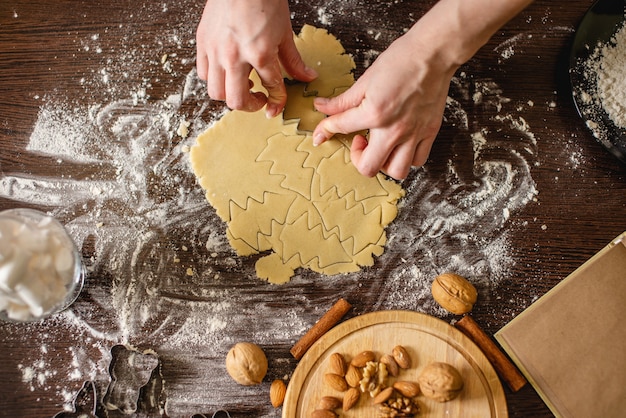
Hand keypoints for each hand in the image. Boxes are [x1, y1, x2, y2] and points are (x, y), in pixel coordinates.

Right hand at [196, 0, 316, 116]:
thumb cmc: (264, 0)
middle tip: (258, 99)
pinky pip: (203, 73)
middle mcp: (234, 56)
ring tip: (241, 84)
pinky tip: (226, 72)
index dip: (277, 100)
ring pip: (216, 92)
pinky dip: (214, 79)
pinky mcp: (203, 42)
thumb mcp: (285, 32)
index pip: (270, 87)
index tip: (276, 104)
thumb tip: (307, 77)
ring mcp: (215, 50)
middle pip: (236, 100)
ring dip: (230, 95)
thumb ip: (293, 60)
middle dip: (250, 106)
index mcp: (259, 53)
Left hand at [312, 31, 454, 179]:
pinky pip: (418, 160)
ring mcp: (414, 134)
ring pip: (396, 171)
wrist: (433, 54)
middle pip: (369, 167)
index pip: (341, 128)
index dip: (325, 130)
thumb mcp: (365, 80)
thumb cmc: (401, 61)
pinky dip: (407, 159)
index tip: (321, 134)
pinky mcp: (429, 132)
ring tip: (380, 147)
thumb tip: (322, 107)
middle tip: (359, 141)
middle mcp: (394, 129)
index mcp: (375, 113)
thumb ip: (342, 101)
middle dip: (358, 159)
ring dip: (384, 164)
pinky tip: (400, 145)